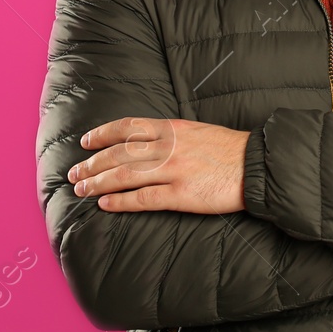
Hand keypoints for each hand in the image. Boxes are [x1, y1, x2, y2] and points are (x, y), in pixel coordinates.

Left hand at [69, 117, 248, 213]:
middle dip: (92, 163)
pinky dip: (120, 201)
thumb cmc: (231, 150)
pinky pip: (143, 198)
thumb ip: (173, 135)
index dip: (102, 134)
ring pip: (125, 175)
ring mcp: (173, 171)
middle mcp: (168, 147)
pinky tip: (105, 204)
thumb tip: (149, 142)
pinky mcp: (181, 195)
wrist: (258, 166)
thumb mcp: (199, 131)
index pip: (128, 127)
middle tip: (74, 174)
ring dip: (98, 183)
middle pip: (119, 153)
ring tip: (82, 190)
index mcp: (172, 129)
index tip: (86, 142)